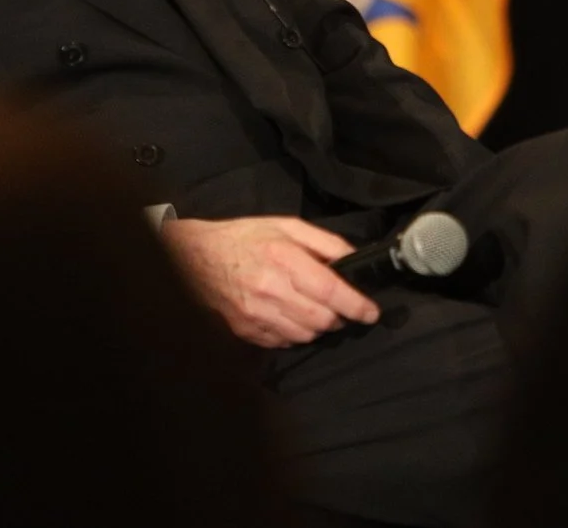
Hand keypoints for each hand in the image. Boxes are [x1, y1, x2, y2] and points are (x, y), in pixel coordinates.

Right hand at [159, 215, 380, 346]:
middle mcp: (271, 290)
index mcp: (284, 259)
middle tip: (340, 307)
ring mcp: (257, 315)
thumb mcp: (286, 225)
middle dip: (339, 316)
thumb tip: (352, 260)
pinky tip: (290, 316)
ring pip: (305, 335)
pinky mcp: (246, 331)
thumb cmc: (245, 238)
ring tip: (313, 309)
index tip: (371, 312)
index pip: (330, 291)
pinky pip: (284, 342)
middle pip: (322, 319)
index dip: (356, 305)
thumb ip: (324, 242)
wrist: (195, 258)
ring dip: (318, 326)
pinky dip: (295, 333)